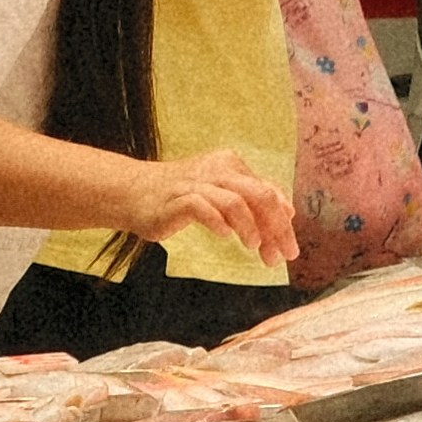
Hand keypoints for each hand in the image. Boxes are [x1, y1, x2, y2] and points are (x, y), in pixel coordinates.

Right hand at [134, 149, 302, 267]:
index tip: (289, 251)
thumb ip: (252, 199)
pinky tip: (224, 236)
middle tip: (280, 256)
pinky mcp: (177, 198)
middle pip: (260, 196)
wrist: (133, 192)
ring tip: (253, 247)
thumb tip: (288, 212)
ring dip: (250, 227)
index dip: (283, 224)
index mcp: (232, 166)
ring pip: (235, 201)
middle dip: (276, 228)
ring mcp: (197, 183)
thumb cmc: (179, 196)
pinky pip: (203, 208)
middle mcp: (218, 170)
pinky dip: (218, 223)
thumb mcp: (221, 193)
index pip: (269, 194)